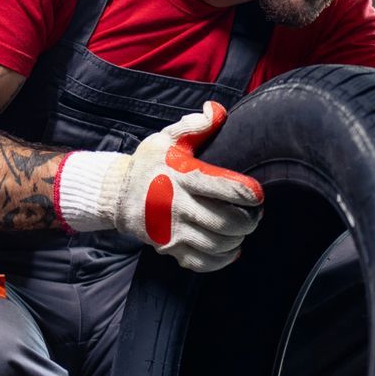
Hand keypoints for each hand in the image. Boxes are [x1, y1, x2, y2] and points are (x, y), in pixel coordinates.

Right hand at [56, 102, 262, 272]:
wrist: (117, 194)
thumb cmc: (149, 164)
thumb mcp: (167, 138)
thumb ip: (195, 126)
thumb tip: (217, 112)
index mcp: (182, 176)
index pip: (226, 188)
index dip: (250, 194)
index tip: (257, 195)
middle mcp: (177, 205)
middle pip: (227, 222)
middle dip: (249, 220)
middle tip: (254, 214)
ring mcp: (172, 230)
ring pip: (217, 244)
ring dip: (237, 239)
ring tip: (242, 229)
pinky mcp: (168, 248)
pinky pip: (201, 263)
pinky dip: (222, 260)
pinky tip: (230, 249)